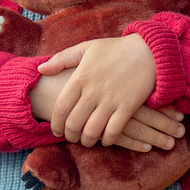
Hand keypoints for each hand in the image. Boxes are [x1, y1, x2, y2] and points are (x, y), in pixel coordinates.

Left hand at [32, 36, 168, 148]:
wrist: (148, 50)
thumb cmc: (116, 49)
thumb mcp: (86, 48)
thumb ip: (62, 59)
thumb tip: (41, 70)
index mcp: (80, 77)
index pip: (60, 108)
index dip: (55, 124)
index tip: (56, 130)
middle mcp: (93, 91)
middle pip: (73, 123)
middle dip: (70, 136)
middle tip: (71, 138)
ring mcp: (110, 100)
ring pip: (92, 131)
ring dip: (87, 141)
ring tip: (87, 141)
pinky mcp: (127, 107)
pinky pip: (113, 131)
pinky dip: (107, 140)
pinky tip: (106, 139)